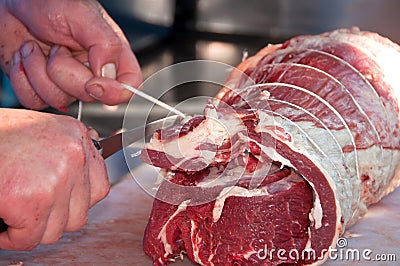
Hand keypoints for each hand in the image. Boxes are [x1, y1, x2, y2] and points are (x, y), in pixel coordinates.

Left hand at [0, 0, 141, 109]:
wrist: (16, 2)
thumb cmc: (52, 1)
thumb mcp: (83, 16)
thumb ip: (105, 45)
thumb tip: (108, 73)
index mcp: (111, 56)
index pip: (129, 87)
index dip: (114, 93)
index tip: (93, 83)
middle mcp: (91, 73)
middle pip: (89, 97)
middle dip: (64, 72)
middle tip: (57, 47)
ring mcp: (67, 84)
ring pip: (58, 100)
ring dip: (38, 71)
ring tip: (35, 48)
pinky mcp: (43, 88)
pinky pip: (35, 100)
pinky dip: (22, 79)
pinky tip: (25, 58)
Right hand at [0, 109, 108, 249]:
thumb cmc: (0, 135)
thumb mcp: (44, 133)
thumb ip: (66, 153)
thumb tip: (82, 174)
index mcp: (77, 138)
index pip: (99, 188)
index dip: (77, 203)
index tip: (60, 204)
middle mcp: (75, 156)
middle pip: (78, 215)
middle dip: (52, 219)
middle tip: (30, 210)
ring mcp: (57, 178)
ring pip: (55, 230)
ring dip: (32, 229)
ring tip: (14, 211)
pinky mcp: (32, 200)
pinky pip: (28, 238)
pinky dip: (11, 237)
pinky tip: (3, 219)